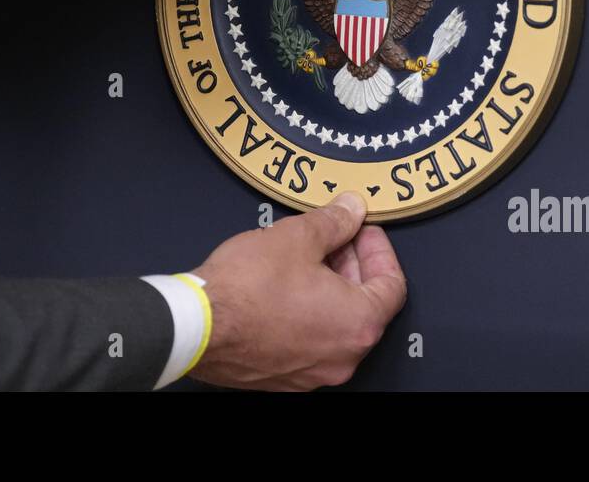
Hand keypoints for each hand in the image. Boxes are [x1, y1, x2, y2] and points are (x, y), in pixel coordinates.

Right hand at [189, 192, 407, 390]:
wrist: (195, 325)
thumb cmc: (244, 290)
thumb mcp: (296, 237)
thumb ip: (333, 222)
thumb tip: (350, 211)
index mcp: (358, 324)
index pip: (392, 284)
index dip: (379, 249)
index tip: (363, 230)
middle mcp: (342, 356)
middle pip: (366, 305)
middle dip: (352, 264)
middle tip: (334, 236)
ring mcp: (314, 372)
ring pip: (336, 323)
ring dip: (329, 288)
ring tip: (303, 256)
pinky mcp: (285, 376)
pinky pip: (310, 340)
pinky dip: (308, 312)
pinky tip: (284, 285)